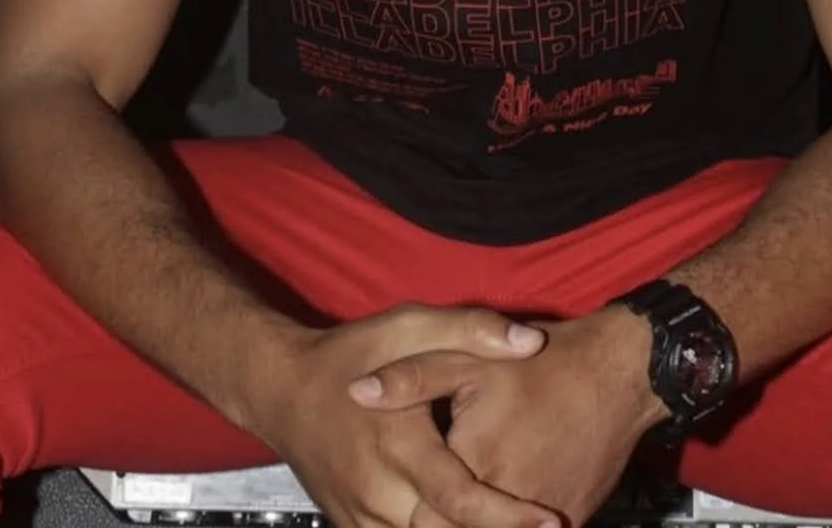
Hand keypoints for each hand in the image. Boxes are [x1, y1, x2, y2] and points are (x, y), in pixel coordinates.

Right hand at [243, 303, 562, 527]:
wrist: (281, 389)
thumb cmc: (351, 353)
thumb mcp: (408, 325)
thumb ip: (470, 330)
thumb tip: (531, 342)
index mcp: (395, 443)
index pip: (460, 499)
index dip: (509, 517)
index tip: (550, 521)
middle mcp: (376, 490)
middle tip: (547, 525)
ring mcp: (360, 517)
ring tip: (511, 526)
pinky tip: (459, 526)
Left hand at [348, 308, 667, 527]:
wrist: (618, 374)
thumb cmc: (542, 364)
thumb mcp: (467, 357)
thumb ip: (409, 379)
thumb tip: (356, 393)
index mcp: (475, 465)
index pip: (420, 516)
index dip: (401, 506)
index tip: (387, 491)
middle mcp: (508, 503)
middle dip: (434, 515)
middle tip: (413, 497)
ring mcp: (544, 520)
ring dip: (469, 519)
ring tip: (453, 495)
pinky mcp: (569, 522)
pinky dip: (506, 519)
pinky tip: (491, 505)